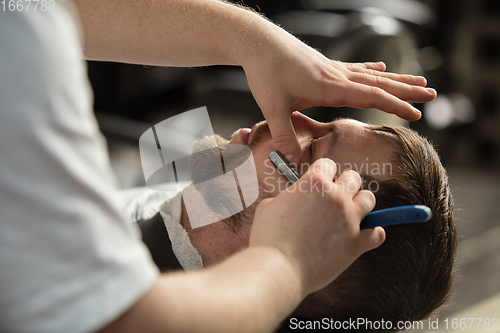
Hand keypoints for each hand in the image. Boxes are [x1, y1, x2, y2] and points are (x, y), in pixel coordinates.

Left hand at [241, 29, 435, 162]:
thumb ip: (284, 135)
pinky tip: (381, 66)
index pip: (371, 97)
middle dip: (407, 91)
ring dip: (396, 79)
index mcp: (330, 87)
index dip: (395, 106)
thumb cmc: (265, 73)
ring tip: (419, 80)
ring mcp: (333, 68)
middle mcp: (337, 76)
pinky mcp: (325, 65)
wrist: (258, 43)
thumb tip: (291, 162)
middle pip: (380, 83)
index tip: (416, 115)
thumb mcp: (272, 108)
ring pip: (372, 75)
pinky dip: (372, 69)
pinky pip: (356, 68)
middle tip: (432, 95)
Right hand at [249, 159, 384, 296]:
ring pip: (369, 200)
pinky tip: (364, 235)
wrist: (277, 268)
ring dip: (360, 204)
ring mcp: (349, 220)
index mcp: (314, 182)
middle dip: (344, 185)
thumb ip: (286, 198)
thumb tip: (291, 201)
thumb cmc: (268, 238)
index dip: (322, 172)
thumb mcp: (269, 206)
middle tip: (334, 197)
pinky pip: (377, 233)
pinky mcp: (356, 244)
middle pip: (353, 178)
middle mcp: (336, 197)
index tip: (319, 182)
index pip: (328, 164)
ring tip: (350, 213)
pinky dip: (372, 233)